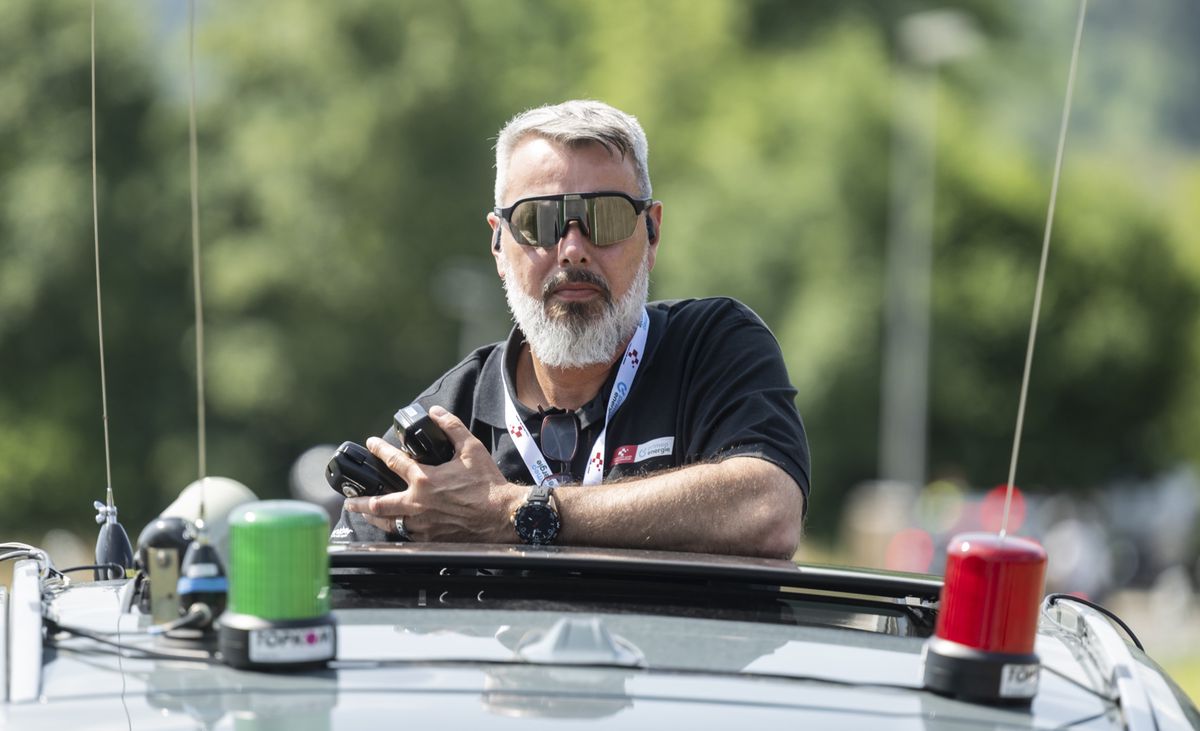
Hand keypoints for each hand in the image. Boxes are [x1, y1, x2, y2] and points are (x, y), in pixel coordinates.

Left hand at [343, 406, 522, 541]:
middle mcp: (417, 504)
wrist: (502, 516)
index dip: (379, 450)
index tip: (371, 444)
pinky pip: (406, 534)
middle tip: (348, 501)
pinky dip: (397, 529)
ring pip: (389, 523)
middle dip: (360, 501)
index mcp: (424, 479)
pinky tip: (395, 526)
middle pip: (379, 503)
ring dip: (374, 518)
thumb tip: (436, 413)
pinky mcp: (430, 538)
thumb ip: (451, 427)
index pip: (393, 461)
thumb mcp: (471, 449)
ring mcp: (422, 524)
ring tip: (366, 515)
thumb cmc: (488, 485)